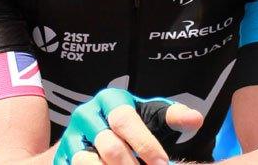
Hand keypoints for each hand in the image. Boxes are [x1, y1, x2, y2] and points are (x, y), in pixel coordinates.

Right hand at [54, 88, 202, 164]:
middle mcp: (85, 114)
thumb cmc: (131, 126)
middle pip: (109, 147)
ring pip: (87, 162)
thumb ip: (172, 116)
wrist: (94, 135)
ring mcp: (70, 138)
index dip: (146, 144)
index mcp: (109, 99)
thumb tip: (196, 120)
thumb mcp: (151, 117)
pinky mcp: (61, 158)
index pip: (125, 120)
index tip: (162, 164)